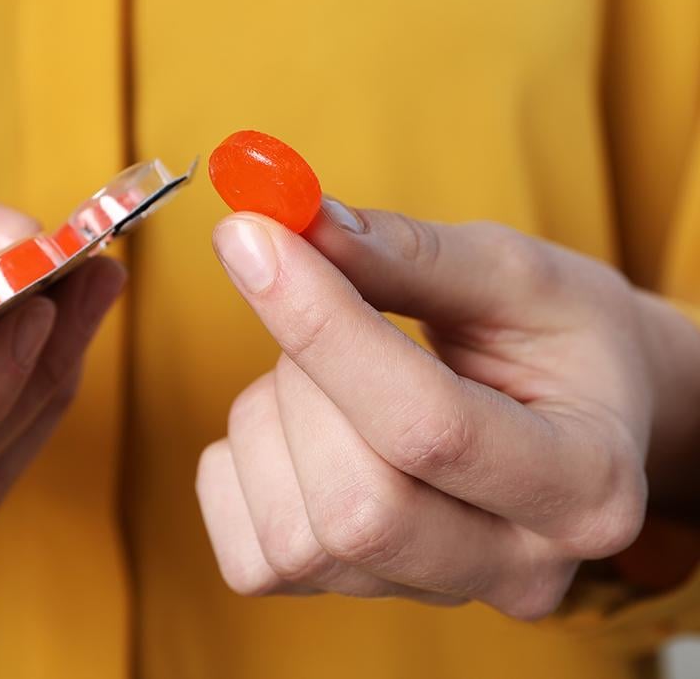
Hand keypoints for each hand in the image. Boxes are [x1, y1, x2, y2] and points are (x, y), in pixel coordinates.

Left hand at [197, 200, 699, 618]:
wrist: (574, 412)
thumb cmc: (556, 339)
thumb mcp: (515, 273)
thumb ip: (407, 253)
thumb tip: (294, 228)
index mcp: (585, 485)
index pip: (427, 427)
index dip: (321, 325)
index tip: (253, 238)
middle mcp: (516, 568)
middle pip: (357, 508)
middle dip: (307, 382)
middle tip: (329, 310)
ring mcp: (430, 596)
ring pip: (296, 537)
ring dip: (273, 419)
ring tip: (329, 372)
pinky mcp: (352, 601)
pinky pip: (249, 558)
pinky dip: (243, 471)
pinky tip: (296, 428)